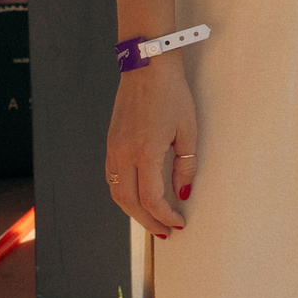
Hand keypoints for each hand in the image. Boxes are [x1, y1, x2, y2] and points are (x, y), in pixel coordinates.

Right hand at [104, 57, 197, 237]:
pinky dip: (124, 193)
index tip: (179, 224)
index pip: (151, 199)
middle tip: (165, 231)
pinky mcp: (110, 142)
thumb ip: (185, 164)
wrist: (146, 65)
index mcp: (144, 153)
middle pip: (129, 203)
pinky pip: (112, 178)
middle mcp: (123, 155)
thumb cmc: (172, 94)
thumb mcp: (187, 129)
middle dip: (147, 221)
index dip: (165, 216)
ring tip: (152, 219)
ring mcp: (113, 149)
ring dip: (133, 210)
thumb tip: (182, 193)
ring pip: (116, 193)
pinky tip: (138, 196)